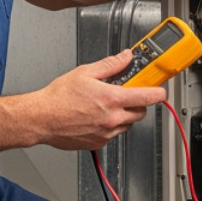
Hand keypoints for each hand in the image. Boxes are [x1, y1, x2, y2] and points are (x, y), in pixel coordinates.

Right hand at [32, 51, 165, 151]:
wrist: (41, 118)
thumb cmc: (58, 98)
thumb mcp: (85, 72)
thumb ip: (111, 65)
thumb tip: (125, 57)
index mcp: (111, 99)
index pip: (148, 97)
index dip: (158, 92)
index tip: (160, 89)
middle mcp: (112, 118)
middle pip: (141, 112)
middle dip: (138, 103)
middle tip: (127, 94)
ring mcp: (106, 133)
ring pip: (128, 124)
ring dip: (124, 115)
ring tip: (107, 106)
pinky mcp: (98, 143)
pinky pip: (114, 134)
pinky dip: (111, 126)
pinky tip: (97, 117)